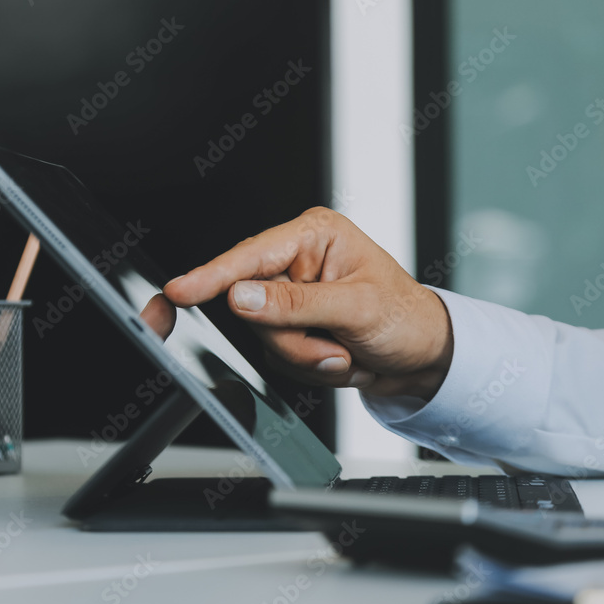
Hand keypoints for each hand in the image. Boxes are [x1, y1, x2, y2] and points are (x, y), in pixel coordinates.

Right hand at [162, 207, 453, 400]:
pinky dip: (310, 367)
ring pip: (264, 337)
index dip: (211, 276)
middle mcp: (297, 260)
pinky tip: (340, 356)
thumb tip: (241, 297)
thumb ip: (294, 304)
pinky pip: (276, 356)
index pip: (249, 256)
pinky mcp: (290, 326)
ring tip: (346, 352)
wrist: (425, 356)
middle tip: (335, 349)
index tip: (178, 291)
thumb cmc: (406, 318)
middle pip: (252, 305)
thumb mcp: (355, 309)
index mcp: (314, 236)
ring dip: (307, 357)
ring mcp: (291, 296)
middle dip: (295, 339)